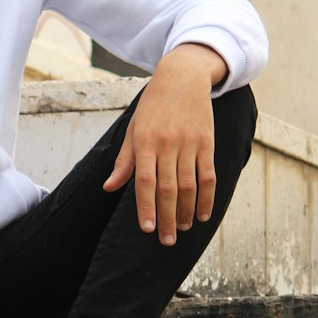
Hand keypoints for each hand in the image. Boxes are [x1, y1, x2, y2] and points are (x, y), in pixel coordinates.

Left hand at [103, 44, 227, 245]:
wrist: (182, 77)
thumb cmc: (153, 106)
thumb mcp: (133, 129)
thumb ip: (124, 160)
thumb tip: (109, 187)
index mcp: (145, 142)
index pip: (144, 182)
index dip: (146, 207)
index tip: (146, 229)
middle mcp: (167, 144)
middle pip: (168, 189)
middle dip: (166, 218)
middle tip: (165, 240)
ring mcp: (189, 144)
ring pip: (189, 186)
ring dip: (186, 211)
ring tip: (181, 229)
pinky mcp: (207, 143)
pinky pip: (208, 175)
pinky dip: (207, 197)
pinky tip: (202, 214)